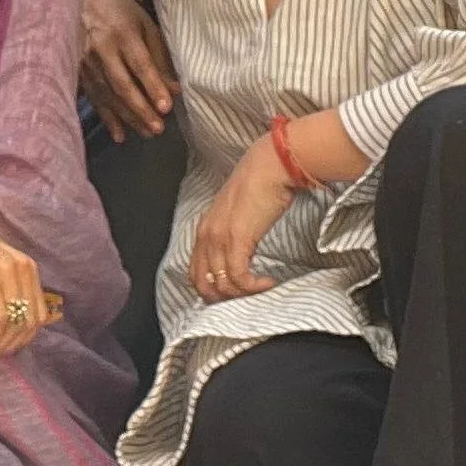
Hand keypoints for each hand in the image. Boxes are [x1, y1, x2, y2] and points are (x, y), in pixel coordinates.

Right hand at [0, 184, 47, 358]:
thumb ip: (5, 285)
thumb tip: (9, 319)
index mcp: (26, 266)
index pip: (39, 315)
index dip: (24, 338)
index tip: (5, 346)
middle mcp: (21, 268)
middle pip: (29, 323)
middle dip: (13, 345)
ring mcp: (4, 273)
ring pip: (15, 324)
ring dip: (2, 345)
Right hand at [81, 0, 176, 140]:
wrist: (80, 2)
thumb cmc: (120, 12)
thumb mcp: (145, 25)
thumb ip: (159, 56)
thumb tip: (175, 89)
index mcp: (121, 33)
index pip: (140, 64)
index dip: (153, 86)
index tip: (166, 107)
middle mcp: (101, 49)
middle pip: (122, 84)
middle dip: (141, 109)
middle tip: (158, 128)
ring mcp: (85, 63)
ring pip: (108, 96)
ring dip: (128, 117)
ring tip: (147, 133)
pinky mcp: (77, 73)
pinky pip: (94, 99)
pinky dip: (107, 118)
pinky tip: (120, 135)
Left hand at [188, 136, 292, 303]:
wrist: (270, 167)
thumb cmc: (260, 186)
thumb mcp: (238, 214)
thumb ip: (232, 234)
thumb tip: (241, 255)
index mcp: (204, 229)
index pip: (195, 272)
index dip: (211, 289)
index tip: (232, 294)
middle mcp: (206, 235)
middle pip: (204, 284)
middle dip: (224, 299)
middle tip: (246, 298)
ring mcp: (219, 238)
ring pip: (222, 285)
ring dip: (243, 294)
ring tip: (261, 288)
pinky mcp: (237, 240)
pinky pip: (239, 277)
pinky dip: (253, 286)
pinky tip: (268, 282)